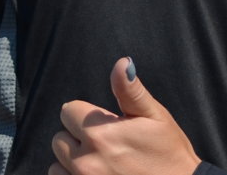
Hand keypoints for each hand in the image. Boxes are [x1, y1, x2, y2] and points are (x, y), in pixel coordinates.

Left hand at [50, 57, 201, 174]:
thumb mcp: (155, 116)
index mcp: (100, 133)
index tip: (106, 124)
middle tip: (106, 145)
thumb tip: (122, 62)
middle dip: (78, 138)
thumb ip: (130, 90)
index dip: (86, 114)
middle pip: (60, 137)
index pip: (68, 110)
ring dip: (73, 162)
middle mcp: (86, 161)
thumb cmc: (169, 153)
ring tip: (101, 163)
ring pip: (57, 163)